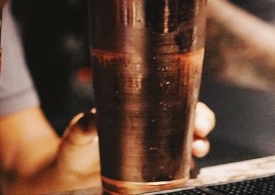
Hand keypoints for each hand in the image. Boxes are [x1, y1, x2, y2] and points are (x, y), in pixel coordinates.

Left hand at [55, 102, 215, 178]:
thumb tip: (93, 119)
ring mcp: (156, 152)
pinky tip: (189, 171)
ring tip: (196, 151)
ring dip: (199, 146)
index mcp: (138, 110)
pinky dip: (188, 170)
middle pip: (188, 120)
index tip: (194, 111)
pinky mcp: (154, 174)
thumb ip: (84, 126)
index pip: (170, 99)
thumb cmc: (76, 148)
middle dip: (202, 123)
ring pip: (189, 144)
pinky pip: (179, 170)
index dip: (189, 102)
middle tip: (201, 130)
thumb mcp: (78, 134)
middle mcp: (153, 129)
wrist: (72, 176)